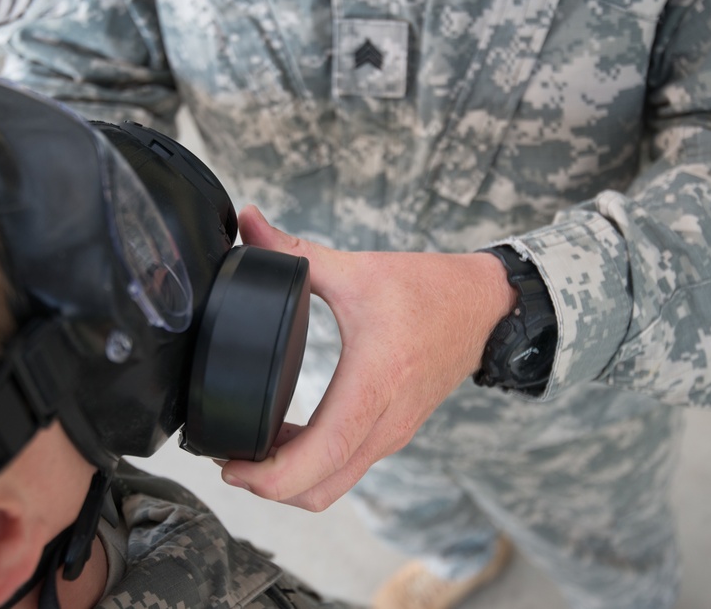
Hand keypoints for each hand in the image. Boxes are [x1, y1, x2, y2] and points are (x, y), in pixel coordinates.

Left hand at [219, 206, 515, 510]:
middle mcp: (387, 420)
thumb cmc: (427, 289)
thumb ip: (295, 249)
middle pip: (322, 488)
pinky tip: (285, 439)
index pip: (324, 452)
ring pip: (334, 485)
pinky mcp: (393, 432)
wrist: (482, 307)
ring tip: (249, 450)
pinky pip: (347, 467)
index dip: (271, 475)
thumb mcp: (357, 269)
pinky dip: (313, 468)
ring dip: (290, 480)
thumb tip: (247, 222)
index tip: (230, 465)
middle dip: (268, 488)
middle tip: (227, 458)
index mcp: (376, 380)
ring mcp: (393, 433)